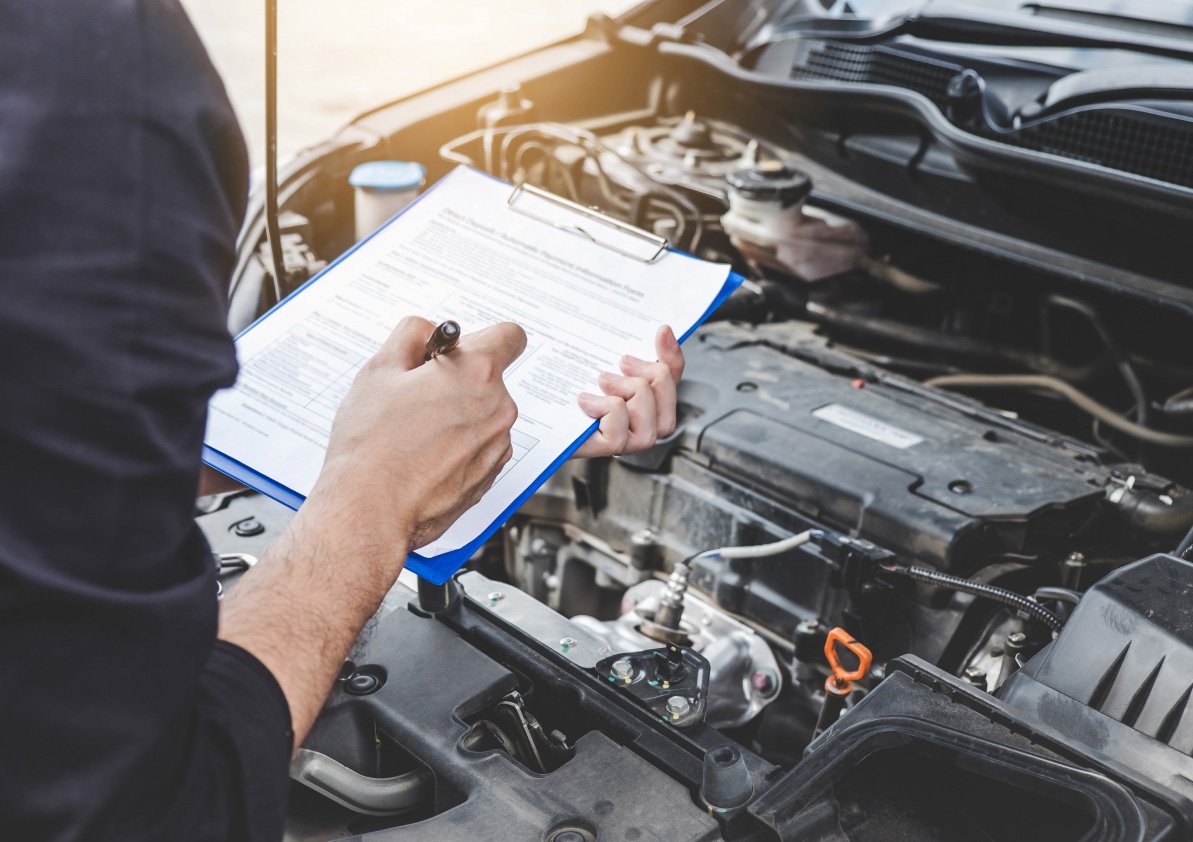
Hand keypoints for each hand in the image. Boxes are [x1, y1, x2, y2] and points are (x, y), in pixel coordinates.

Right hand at [306, 316, 525, 556]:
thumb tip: (428, 330)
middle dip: (458, 380)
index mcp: (476, 373)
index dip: (481, 338)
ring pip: (483, 414)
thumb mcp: (379, 370)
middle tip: (416, 396)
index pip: (509, 335)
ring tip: (415, 433)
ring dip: (458, 415)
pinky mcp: (491, 474)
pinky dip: (459, 446)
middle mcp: (498, 408)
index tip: (458, 350)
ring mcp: (498, 444)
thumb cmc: (371, 446)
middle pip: (489, 378)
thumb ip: (412, 335)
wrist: (371, 511)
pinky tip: (425, 456)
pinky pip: (481, 446)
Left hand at [574, 325, 684, 457]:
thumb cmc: (562, 390)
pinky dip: (604, 408)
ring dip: (626, 389)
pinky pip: (621, 427)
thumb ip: (623, 348)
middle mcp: (642, 419)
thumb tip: (662, 329)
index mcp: (643, 397)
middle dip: (648, 371)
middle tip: (621, 364)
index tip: (661, 331)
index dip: (671, 353)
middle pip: (666, 388)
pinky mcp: (609, 447)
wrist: (529, 414)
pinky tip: (585, 401)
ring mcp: (628, 438)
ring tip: (602, 382)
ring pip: (647, 406)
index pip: (672, 374)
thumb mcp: (592, 359)